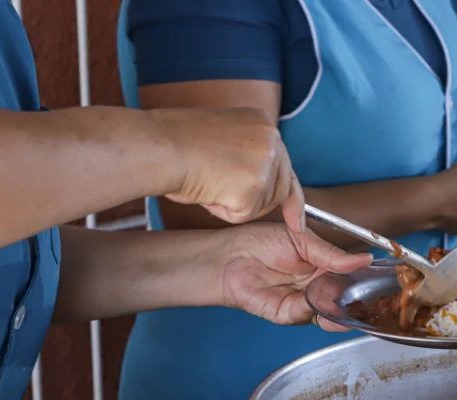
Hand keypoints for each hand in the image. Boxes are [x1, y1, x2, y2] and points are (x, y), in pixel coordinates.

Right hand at [152, 107, 305, 231]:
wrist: (159, 146)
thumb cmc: (175, 142)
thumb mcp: (221, 137)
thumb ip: (244, 154)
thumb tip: (254, 185)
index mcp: (262, 122)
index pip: (285, 164)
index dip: (291, 196)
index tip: (297, 220)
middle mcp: (272, 140)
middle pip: (280, 188)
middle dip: (259, 204)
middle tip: (227, 197)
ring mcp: (266, 164)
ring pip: (261, 205)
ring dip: (235, 204)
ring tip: (207, 182)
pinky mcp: (254, 188)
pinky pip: (244, 215)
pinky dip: (223, 212)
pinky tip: (206, 192)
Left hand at [214, 223, 372, 329]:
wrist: (229, 256)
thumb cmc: (260, 242)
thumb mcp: (303, 241)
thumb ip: (334, 254)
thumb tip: (365, 259)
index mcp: (325, 267)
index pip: (353, 278)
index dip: (368, 282)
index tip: (383, 281)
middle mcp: (318, 288)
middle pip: (347, 300)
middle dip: (359, 300)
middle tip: (373, 294)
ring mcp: (305, 303)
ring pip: (331, 313)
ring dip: (339, 306)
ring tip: (346, 296)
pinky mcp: (289, 315)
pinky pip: (309, 315)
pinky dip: (315, 307)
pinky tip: (316, 294)